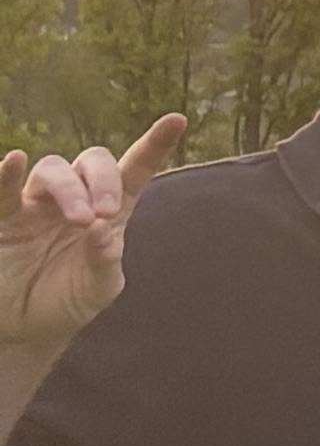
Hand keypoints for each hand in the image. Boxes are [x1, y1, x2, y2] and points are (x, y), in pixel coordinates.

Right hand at [0, 117, 188, 347]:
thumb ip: (105, 262)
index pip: (134, 173)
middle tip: (106, 212)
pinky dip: (4, 174)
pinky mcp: (3, 214)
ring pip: (53, 170)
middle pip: (91, 162)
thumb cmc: (68, 300)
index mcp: (108, 214)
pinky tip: (12, 161)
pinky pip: (3, 188)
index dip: (153, 146)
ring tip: (81, 219)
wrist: (27, 325)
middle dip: (104, 180)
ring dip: (70, 188)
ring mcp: (35, 203)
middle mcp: (73, 199)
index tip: (177, 120)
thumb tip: (102, 229)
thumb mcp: (97, 289)